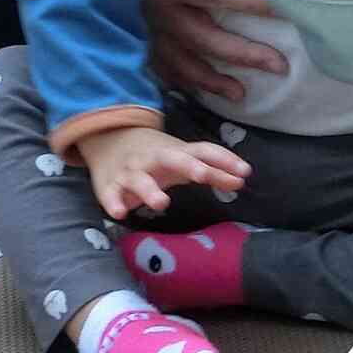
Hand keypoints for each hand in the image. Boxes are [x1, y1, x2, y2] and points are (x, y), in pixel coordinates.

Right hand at [79, 124, 248, 223]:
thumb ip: (212, 172)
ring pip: (138, 179)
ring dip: (149, 190)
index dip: (223, 160)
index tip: (244, 172)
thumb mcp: (183, 161)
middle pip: (171, 159)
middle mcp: (153, 159)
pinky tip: (121, 212)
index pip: (202, 152)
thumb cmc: (156, 158)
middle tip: (202, 175)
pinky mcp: (110, 186)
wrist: (109, 140)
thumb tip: (242, 179)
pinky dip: (114, 202)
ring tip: (162, 203)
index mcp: (175, 151)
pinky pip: (110, 194)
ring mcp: (130, 172)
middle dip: (187, 165)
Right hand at [142, 0, 285, 103]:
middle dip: (244, 53)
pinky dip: (193, 87)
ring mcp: (151, 40)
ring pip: (188, 66)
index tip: (281, 7)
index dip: (249, 0)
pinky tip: (217, 96)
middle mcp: (162, 16)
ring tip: (245, 94)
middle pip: (208, 39)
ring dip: (217, 81)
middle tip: (280, 64)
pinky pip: (170, 76)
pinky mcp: (143, 55)